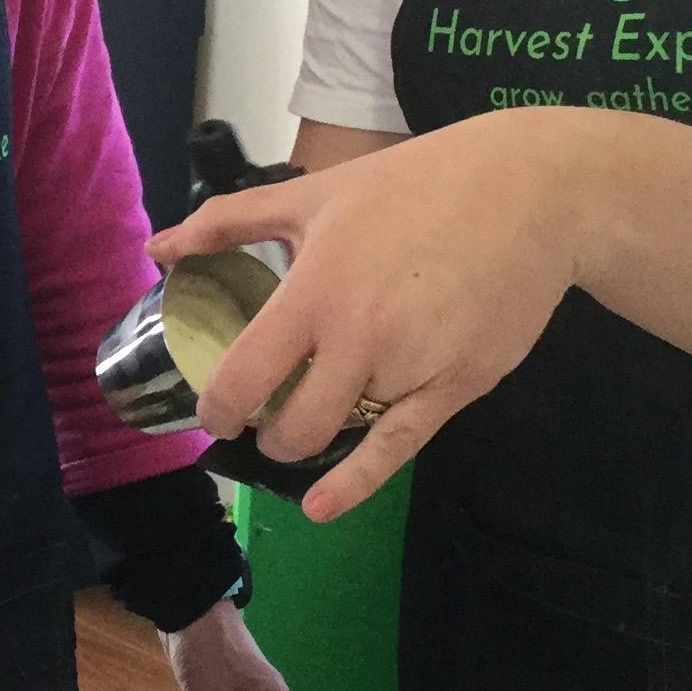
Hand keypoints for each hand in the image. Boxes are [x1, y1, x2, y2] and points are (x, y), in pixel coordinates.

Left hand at [147, 109, 588, 524]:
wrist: (533, 194)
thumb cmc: (416, 185)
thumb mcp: (316, 193)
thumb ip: (230, 222)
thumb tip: (158, 247)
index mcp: (315, 293)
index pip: (244, 377)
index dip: (218, 408)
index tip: (215, 410)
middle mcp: (359, 341)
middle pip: (291, 427)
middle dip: (268, 433)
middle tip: (265, 418)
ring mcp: (410, 369)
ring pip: (342, 434)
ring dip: (315, 438)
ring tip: (309, 418)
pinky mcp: (456, 387)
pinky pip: (397, 448)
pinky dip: (354, 484)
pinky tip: (321, 506)